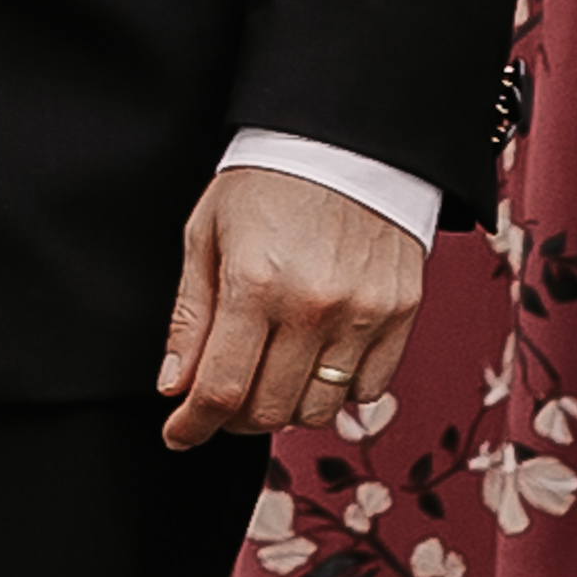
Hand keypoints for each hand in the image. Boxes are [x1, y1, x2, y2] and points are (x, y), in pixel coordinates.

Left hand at [156, 164, 423, 445]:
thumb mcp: (206, 236)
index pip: (221, 388)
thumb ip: (191, 316)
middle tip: (218, 401)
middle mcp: (314, 307)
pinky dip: (338, 391)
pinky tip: (315, 362)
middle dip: (233, 419)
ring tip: (267, 377)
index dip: (193, 424)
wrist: (345, 142)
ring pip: (322, 410)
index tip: (177, 434)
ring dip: (285, 408)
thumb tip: (175, 386)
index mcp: (255, 285)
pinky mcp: (402, 313)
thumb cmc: (264, 184)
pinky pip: (370, 389)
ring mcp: (365, 314)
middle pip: (270, 410)